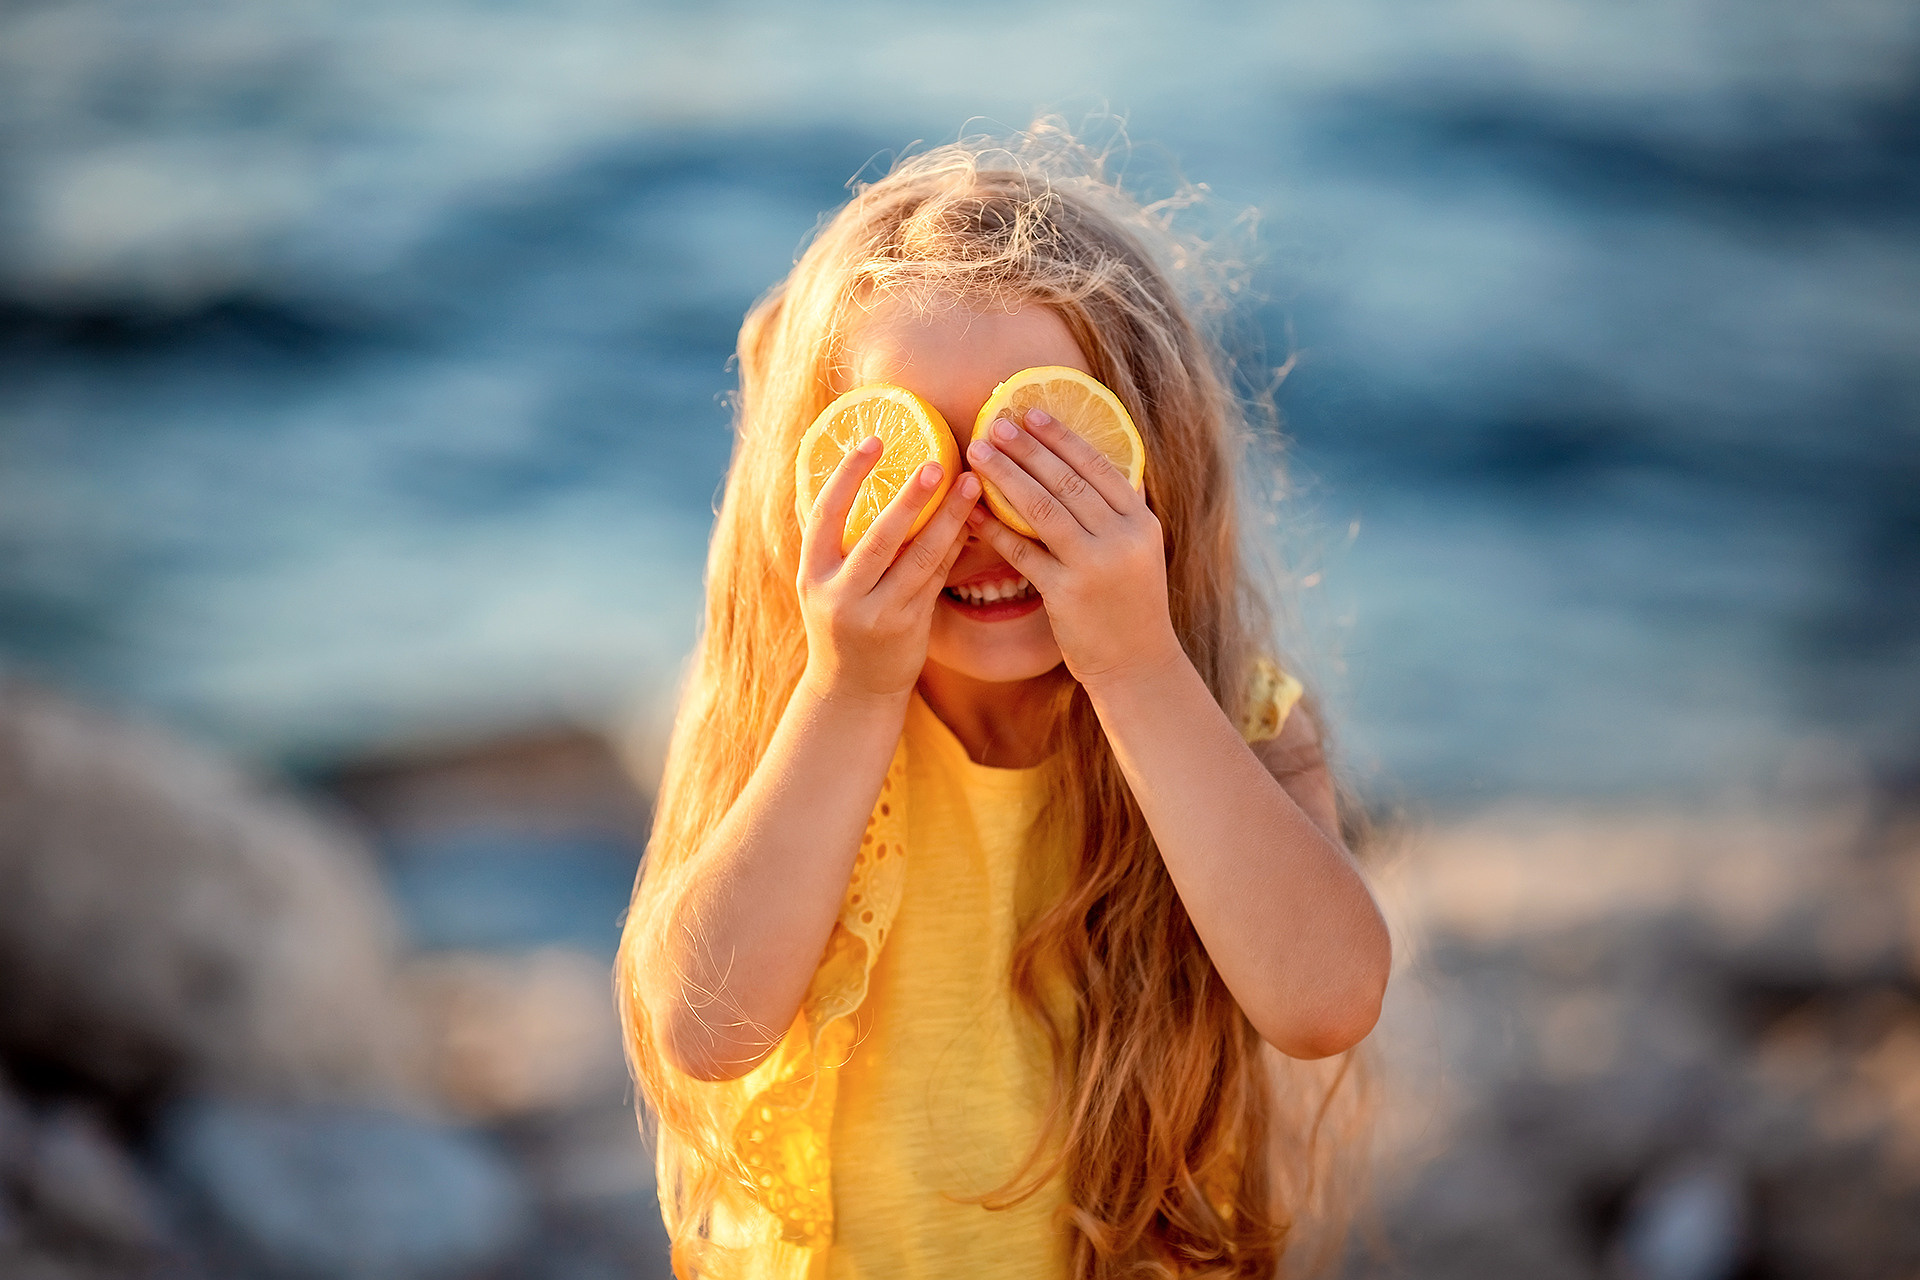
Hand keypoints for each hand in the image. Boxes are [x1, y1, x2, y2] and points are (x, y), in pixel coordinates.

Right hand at [797, 437, 980, 703]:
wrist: (852, 689)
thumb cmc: (842, 620)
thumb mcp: (824, 582)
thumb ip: (840, 541)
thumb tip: (861, 473)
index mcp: (811, 573)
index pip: (826, 514)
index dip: (848, 474)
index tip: (874, 439)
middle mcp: (840, 594)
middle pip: (879, 538)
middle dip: (910, 499)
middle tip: (938, 462)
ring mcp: (877, 614)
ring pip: (919, 559)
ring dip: (948, 519)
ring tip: (971, 484)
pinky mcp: (909, 627)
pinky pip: (937, 578)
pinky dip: (955, 547)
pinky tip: (973, 521)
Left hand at [965, 409, 1182, 690]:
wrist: (1138, 665)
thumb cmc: (1130, 604)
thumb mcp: (1137, 551)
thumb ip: (1114, 512)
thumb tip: (1077, 465)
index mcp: (1141, 522)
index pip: (1098, 466)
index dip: (1062, 436)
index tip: (1030, 412)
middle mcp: (1121, 538)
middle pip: (1066, 481)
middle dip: (1026, 448)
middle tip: (992, 423)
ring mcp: (1094, 566)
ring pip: (1042, 509)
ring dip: (1005, 476)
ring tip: (977, 452)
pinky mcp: (1066, 594)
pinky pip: (1022, 552)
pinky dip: (995, 528)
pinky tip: (971, 510)